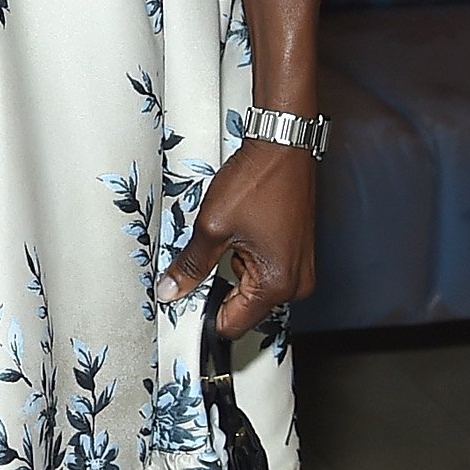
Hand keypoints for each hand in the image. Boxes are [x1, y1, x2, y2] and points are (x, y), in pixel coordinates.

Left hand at [155, 140, 315, 339]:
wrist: (282, 145)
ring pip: (249, 287)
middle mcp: (296, 282)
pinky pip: (261, 270)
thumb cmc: (258, 180)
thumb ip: (190, 265)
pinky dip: (243, 258)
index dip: (204, 315)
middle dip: (217, 289)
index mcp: (278, 283)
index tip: (184, 302)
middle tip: (203, 257)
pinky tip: (237, 234)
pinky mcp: (294, 252)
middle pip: (242, 307)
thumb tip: (171, 290)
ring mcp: (298, 267)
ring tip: (224, 238)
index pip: (233, 324)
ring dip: (230, 270)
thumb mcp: (212, 227)